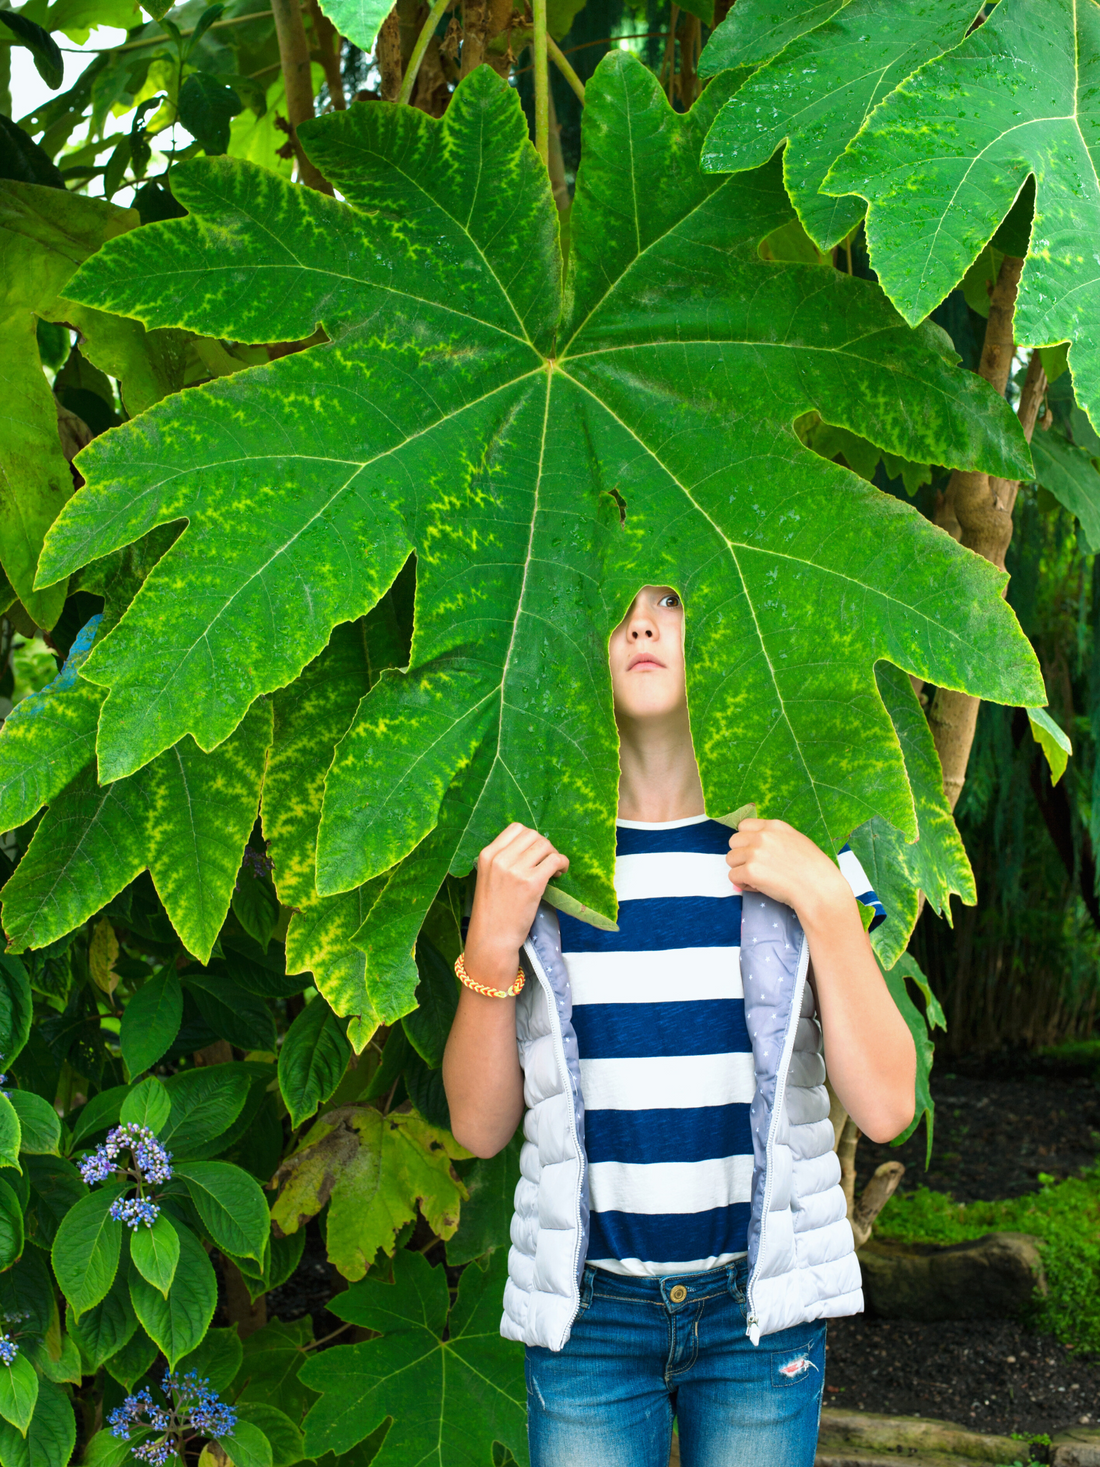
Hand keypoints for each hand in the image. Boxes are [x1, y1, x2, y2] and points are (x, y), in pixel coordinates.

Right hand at [464, 823, 568, 987]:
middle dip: (545, 846)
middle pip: (533, 835)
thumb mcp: (488, 878)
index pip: (516, 828)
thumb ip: (503, 860)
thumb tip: (531, 848)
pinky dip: (562, 864)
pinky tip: (559, 874)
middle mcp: (500, 858)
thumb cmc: (492, 912)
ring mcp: (515, 870)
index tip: (535, 853)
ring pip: (545, 846)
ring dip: (554, 855)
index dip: (530, 838)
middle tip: (547, 862)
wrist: (492, 938)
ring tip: (554, 870)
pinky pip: (555, 860)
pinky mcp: (531, 883)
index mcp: (487, 854)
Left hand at [726, 818, 850, 930]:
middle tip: (757, 868)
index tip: (754, 852)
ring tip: (759, 879)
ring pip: (730, 859)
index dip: (746, 840)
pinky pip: (733, 876)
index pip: (743, 825)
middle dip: (741, 855)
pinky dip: (743, 884)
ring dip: (741, 870)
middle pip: (733, 842)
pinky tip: (758, 887)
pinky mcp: (750, 871)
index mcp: (775, 826)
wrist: (818, 889)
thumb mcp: (796, 841)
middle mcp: (762, 836)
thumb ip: (774, 839)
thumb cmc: (813, 870)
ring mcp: (755, 853)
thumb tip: (753, 848)